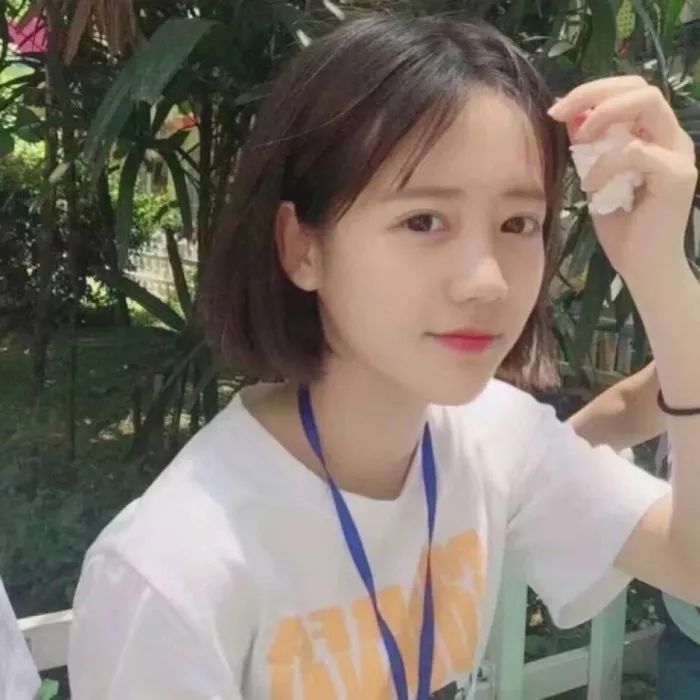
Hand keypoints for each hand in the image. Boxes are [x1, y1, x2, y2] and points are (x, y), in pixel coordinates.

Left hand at [548, 76, 696, 284]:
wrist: (642, 267)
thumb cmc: (621, 229)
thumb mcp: (596, 180)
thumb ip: (588, 149)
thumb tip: (570, 116)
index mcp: (654, 136)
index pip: (629, 91)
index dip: (591, 92)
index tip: (556, 109)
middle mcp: (672, 138)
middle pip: (641, 87)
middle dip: (594, 93)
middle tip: (560, 112)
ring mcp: (679, 154)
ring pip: (648, 104)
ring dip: (604, 115)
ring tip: (579, 142)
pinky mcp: (677, 176)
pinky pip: (638, 152)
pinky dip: (607, 164)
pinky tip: (591, 186)